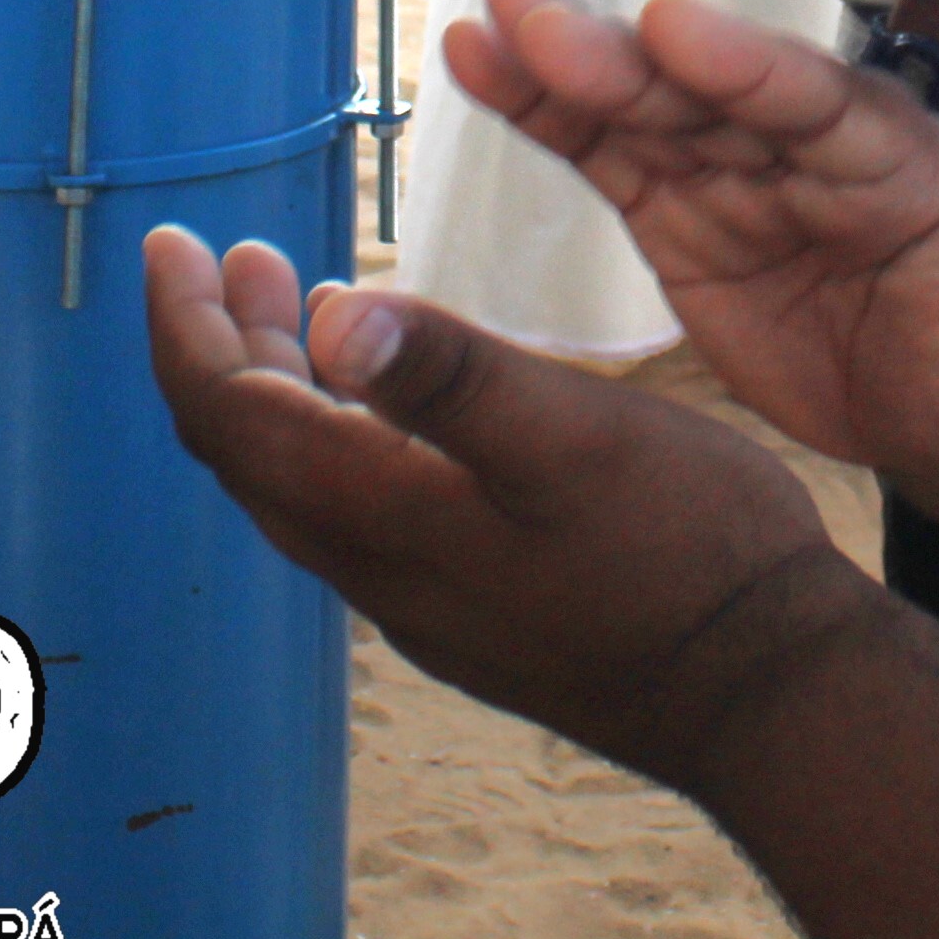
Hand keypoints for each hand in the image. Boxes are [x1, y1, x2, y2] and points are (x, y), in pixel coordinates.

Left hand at [146, 228, 869, 787]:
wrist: (766, 694)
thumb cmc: (685, 549)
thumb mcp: (571, 436)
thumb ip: (446, 377)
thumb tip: (325, 319)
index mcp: (383, 514)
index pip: (230, 416)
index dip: (185, 326)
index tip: (172, 244)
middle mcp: (379, 569)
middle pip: (249, 452)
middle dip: (222, 345)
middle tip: (233, 256)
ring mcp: (424, 602)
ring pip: (302, 486)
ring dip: (279, 389)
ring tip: (298, 302)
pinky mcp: (472, 615)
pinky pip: (357, 515)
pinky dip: (339, 436)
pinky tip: (391, 406)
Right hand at [445, 0, 938, 496]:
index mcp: (900, 169)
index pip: (820, 107)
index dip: (746, 68)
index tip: (674, 27)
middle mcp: (810, 150)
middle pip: (711, 95)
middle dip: (626, 59)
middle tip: (538, 15)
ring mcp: (740, 176)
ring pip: (643, 111)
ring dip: (563, 69)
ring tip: (485, 20)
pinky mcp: (686, 214)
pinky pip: (605, 153)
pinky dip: (540, 112)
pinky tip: (469, 60)